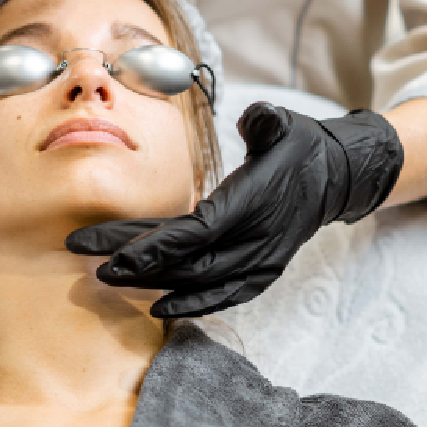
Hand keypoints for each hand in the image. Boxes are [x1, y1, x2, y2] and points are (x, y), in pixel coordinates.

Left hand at [66, 102, 402, 317]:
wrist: (336, 177)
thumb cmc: (300, 146)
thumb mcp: (284, 123)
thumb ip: (265, 121)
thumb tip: (253, 119)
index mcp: (253, 203)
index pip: (196, 231)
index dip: (154, 245)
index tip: (114, 253)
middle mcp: (256, 239)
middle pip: (187, 261)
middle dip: (137, 265)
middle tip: (90, 263)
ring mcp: (261, 261)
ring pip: (200, 281)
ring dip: (153, 282)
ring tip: (107, 279)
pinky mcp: (262, 273)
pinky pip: (224, 296)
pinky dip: (191, 304)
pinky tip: (157, 307)